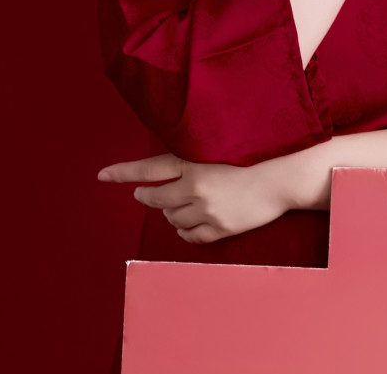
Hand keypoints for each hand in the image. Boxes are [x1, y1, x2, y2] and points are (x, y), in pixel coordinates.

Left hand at [97, 153, 292, 243]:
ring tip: (188, 202)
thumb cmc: (255, 157)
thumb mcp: (221, 150)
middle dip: (148, 196)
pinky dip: (187, 230)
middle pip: (156, 198)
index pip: (150, 168)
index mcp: (195, 163)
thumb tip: (165, 174)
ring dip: (173, 212)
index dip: (124, 172)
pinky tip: (195, 221)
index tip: (102, 175)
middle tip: (146, 195)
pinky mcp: (218, 228)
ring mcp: (206, 210)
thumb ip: (193, 161)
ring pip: (172, 218)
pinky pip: (189, 236)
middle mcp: (196, 187)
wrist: (283, 176)